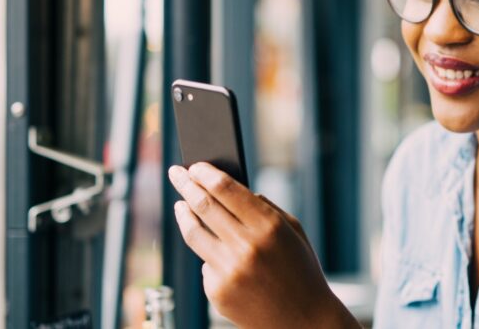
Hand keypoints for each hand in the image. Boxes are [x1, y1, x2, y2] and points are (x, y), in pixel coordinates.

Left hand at [168, 163, 358, 328]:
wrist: (303, 321)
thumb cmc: (300, 271)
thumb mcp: (293, 232)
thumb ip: (265, 208)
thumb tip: (232, 189)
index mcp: (269, 227)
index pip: (226, 189)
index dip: (205, 173)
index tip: (194, 165)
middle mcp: (246, 247)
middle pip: (203, 205)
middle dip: (185, 185)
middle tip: (176, 173)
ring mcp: (229, 271)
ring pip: (193, 233)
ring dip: (183, 213)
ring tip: (179, 205)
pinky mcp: (217, 292)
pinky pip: (206, 264)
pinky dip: (210, 255)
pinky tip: (218, 254)